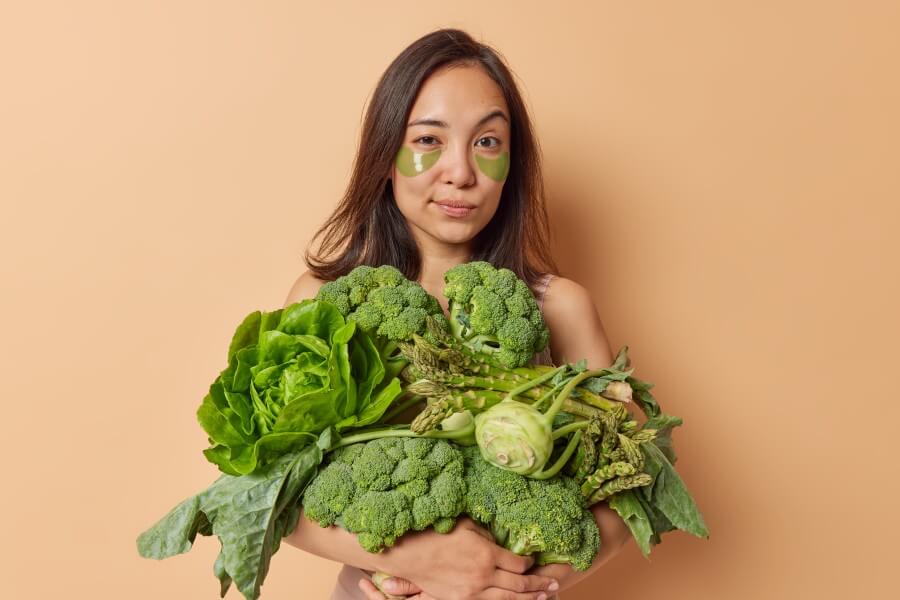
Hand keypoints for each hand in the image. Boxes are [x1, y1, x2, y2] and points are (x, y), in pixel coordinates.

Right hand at [369, 517, 559, 599]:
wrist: (408, 554)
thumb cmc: (435, 534)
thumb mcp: (466, 526)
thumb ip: (487, 534)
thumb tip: (500, 542)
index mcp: (486, 553)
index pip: (518, 563)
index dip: (529, 562)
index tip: (533, 559)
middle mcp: (483, 575)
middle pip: (519, 585)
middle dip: (539, 584)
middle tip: (555, 583)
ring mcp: (473, 591)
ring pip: (508, 599)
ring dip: (529, 599)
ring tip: (544, 597)